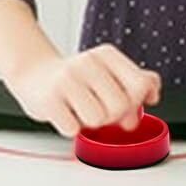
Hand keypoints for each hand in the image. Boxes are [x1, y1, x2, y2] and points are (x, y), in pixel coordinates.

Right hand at [5, 45, 161, 137]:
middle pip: (120, 106)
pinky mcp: (49, 100)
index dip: (136, 102)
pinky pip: (73, 129)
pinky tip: (63, 113)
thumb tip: (152, 95)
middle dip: (111, 115)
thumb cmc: (75, 79)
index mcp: (106, 55)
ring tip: (78, 109)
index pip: (140, 85)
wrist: (33, 74)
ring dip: (89, 123)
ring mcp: (66, 80)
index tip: (125, 102)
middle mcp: (87, 63)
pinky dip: (70, 127)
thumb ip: (137, 82)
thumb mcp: (108, 72)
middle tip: (96, 107)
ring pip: (98, 119)